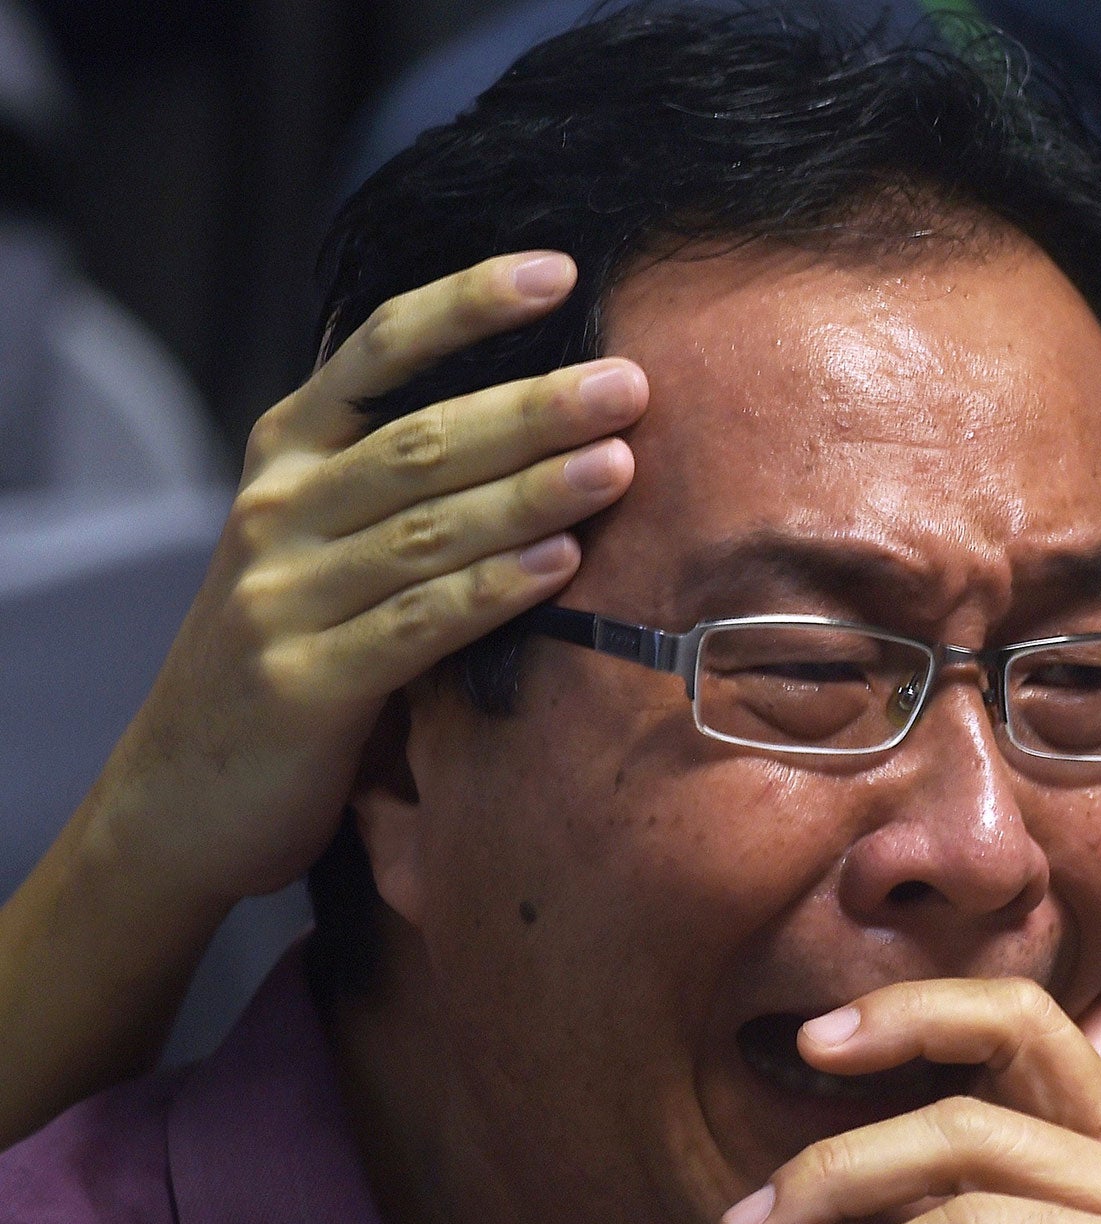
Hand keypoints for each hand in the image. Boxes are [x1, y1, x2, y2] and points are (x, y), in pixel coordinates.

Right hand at [0, 251, 649, 1146]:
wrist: (183, 791)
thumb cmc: (291, 649)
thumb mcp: (324, 543)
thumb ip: (400, 481)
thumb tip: (542, 416)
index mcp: (289, 456)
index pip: (378, 353)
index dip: (465, 304)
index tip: (557, 269)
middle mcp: (279, 510)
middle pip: (422, 438)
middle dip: (532, 406)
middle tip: (629, 382)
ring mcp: (286, 596)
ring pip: (426, 526)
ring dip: (530, 492)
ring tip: (619, 463)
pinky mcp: (305, 683)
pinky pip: (416, 625)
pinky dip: (492, 591)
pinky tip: (562, 567)